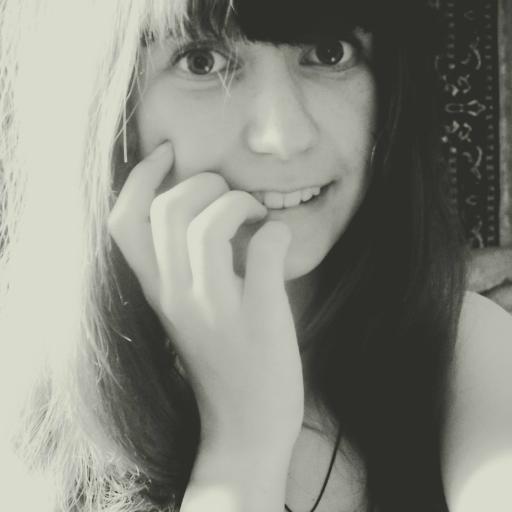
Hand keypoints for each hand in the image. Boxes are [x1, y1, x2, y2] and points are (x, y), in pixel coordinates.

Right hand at [108, 142, 303, 452]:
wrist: (247, 428)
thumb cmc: (224, 364)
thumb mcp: (186, 315)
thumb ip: (183, 270)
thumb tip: (206, 212)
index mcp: (158, 292)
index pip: (124, 222)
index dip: (140, 178)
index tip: (166, 154)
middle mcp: (177, 297)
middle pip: (166, 210)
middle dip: (200, 182)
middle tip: (228, 193)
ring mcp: (216, 308)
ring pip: (209, 224)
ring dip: (238, 202)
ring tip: (256, 214)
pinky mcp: (259, 317)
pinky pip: (265, 248)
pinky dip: (276, 230)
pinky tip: (279, 239)